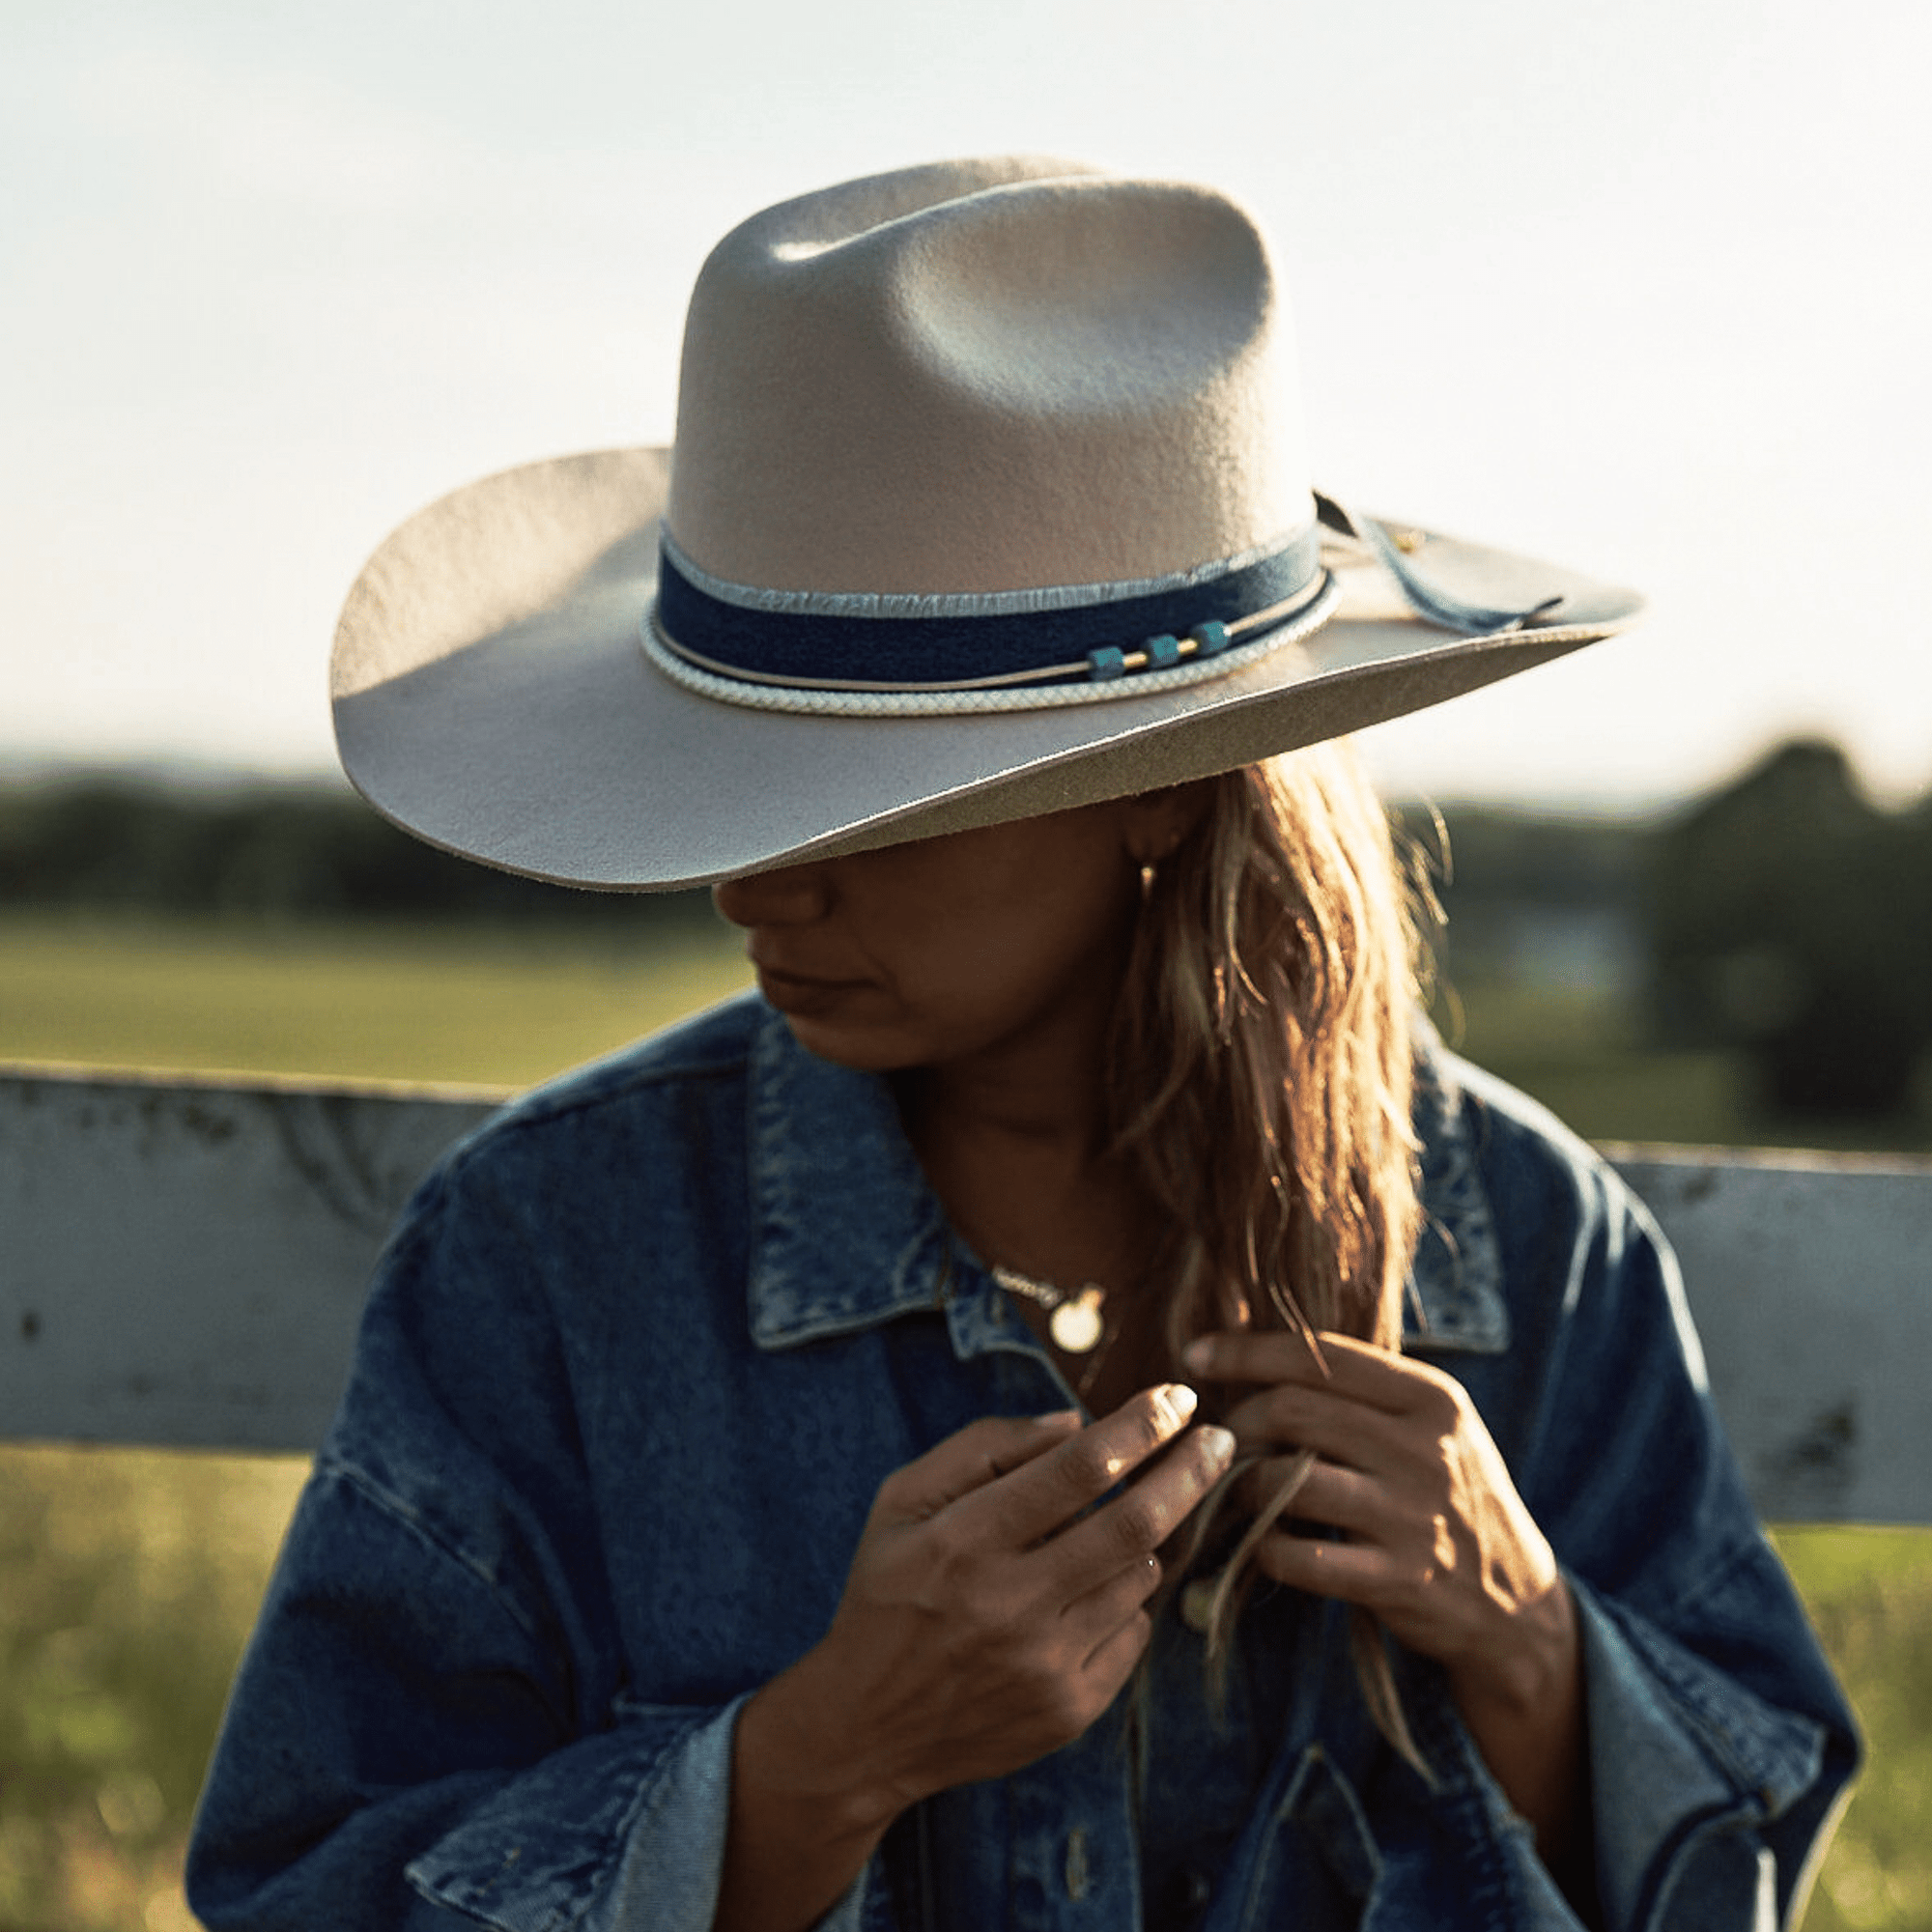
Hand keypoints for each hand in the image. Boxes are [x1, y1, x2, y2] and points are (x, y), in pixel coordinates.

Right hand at [718, 1387, 1234, 1930]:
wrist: (867, 1728)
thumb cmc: (888, 1592)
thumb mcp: (903, 1501)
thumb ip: (984, 1448)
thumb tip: (1074, 1421)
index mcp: (962, 1541)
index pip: (1076, 1469)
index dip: (1137, 1426)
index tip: (1176, 1396)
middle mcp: (1008, 1604)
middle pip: (1133, 1525)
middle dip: (1188, 1471)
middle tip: (1221, 1438)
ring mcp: (1044, 1665)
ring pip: (1139, 1578)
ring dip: (1140, 1541)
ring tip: (1101, 1536)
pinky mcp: (1070, 1711)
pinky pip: (1133, 1633)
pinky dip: (1125, 1600)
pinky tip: (1082, 1597)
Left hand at [1181, 1329, 1585, 1874]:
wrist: (1517, 1603)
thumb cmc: (1452, 1498)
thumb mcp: (1434, 1429)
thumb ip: (1366, 1391)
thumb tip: (1262, 1350)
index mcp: (1432, 1399)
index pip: (1322, 1354)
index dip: (1248, 1350)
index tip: (1196, 1355)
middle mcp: (1425, 1449)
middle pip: (1295, 1411)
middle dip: (1239, 1420)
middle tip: (1220, 1438)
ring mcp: (1412, 1516)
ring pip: (1289, 1480)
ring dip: (1242, 1484)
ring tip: (1232, 1489)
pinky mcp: (1398, 1579)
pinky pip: (1300, 1556)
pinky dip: (1264, 1546)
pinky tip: (1261, 1542)